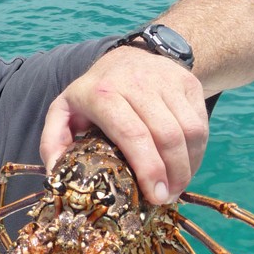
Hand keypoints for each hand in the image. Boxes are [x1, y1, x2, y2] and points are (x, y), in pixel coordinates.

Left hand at [40, 45, 208, 204]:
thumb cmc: (93, 93)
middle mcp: (137, 83)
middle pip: (166, 136)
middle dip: (172, 174)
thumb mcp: (64, 110)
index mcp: (102, 94)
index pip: (133, 134)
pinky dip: (197, 152)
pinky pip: (201, 124)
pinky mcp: (188, 83)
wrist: (130, 54)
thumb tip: (56, 173)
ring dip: (188, 166)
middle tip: (166, 198)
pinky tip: (185, 166)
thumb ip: (52, 141)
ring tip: (176, 186)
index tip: (154, 197)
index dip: (148, 169)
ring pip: (189, 131)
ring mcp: (166, 81)